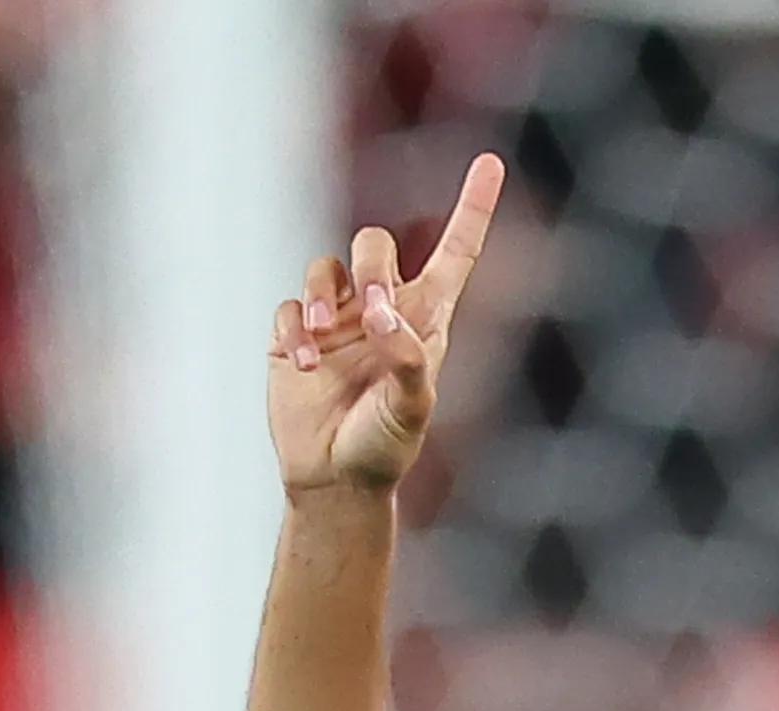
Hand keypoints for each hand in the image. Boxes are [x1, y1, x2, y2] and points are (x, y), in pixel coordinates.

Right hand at [269, 155, 504, 496]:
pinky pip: (288, 305)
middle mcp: (381, 310)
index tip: (490, 163)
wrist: (335, 479)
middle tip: (371, 309)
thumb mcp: (412, 410)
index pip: (454, 253)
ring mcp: (336, 320)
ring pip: (325, 267)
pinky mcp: (296, 335)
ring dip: (322, 296)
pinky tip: (304, 363)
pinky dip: (294, 329)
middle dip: (370, 264)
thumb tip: (383, 317)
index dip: (472, 208)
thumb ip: (408, 361)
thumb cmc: (385, 448)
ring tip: (323, 342)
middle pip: (373, 244)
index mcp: (425, 322)